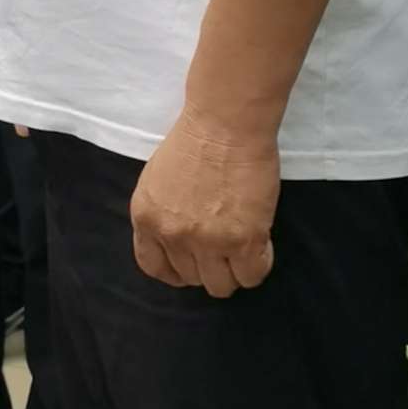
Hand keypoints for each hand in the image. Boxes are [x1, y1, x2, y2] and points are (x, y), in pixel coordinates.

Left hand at [131, 110, 279, 296]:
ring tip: (243, 248)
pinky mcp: (243, 240)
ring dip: (233, 270)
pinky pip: (252, 276)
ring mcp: (208, 241)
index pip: (154, 267)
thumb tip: (178, 242)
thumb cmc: (195, 140)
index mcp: (146, 219)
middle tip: (223, 247)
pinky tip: (260, 243)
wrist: (226, 123)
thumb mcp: (157, 180)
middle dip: (207, 266)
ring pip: (222, 285)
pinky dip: (258, 264)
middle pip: (192, 278)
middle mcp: (172, 235)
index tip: (191, 263)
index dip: (175, 270)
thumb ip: (162, 214)